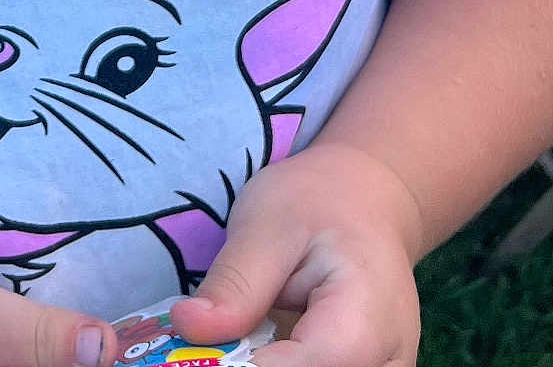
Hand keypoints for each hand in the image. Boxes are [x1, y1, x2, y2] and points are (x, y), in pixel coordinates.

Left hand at [168, 143, 424, 366]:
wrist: (365, 202)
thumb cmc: (320, 203)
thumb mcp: (269, 223)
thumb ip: (235, 282)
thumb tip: (186, 328)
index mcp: (366, 327)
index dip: (236, 365)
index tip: (191, 347)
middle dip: (241, 363)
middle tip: (200, 341)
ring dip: (251, 361)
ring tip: (225, 336)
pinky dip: (268, 360)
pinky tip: (245, 345)